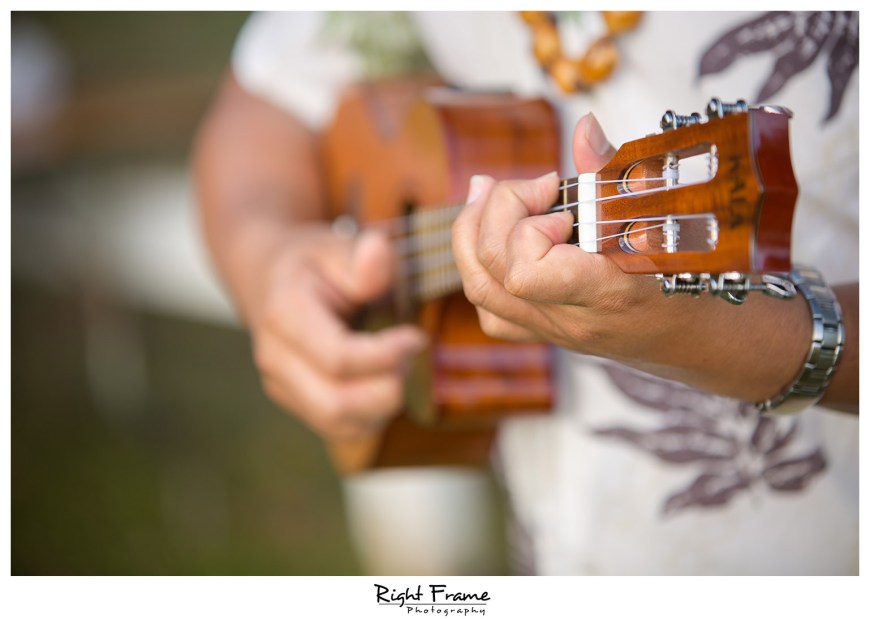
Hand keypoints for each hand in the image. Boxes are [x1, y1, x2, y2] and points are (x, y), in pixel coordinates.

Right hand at [246, 223, 426, 440]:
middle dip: (387, 389)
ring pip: (341, 426)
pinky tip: (384, 380)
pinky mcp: (298, 405)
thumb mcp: (336, 245)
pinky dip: (374, 416)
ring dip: (383, 406)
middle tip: (408, 355)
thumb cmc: (312, 262)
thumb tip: (379, 251)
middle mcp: (275, 360)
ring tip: (397, 365)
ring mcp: (282, 387)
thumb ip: (363, 255)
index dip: (386, 355)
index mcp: (284, 316)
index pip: (338, 359)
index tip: (416, 336)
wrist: (270, 277)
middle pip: (336, 405)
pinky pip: (342, 430)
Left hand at [451, 113, 812, 402]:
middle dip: (494, 216)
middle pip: (490, 276)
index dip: (526, 229)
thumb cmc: (692, 280)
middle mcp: (569, 319)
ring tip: (490, 195)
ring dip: (474, 234)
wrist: (698, 341)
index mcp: (604, 294)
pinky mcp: (543, 332)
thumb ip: (619, 176)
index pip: (525, 274)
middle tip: (531, 188)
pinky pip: (491, 308)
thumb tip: (584, 130)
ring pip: (481, 292)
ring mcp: (552, 331)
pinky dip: (481, 266)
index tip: (559, 203)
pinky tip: (497, 235)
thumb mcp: (671, 223)